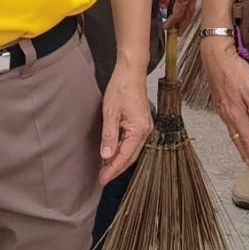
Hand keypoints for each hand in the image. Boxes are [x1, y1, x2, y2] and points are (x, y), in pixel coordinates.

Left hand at [99, 62, 153, 183]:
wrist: (131, 71)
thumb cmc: (122, 87)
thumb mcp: (110, 112)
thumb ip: (109, 135)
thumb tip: (106, 155)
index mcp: (139, 130)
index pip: (125, 156)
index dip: (113, 169)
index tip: (102, 179)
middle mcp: (146, 130)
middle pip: (130, 156)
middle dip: (116, 168)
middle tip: (102, 178)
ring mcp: (145, 126)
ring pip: (132, 150)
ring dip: (119, 159)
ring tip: (105, 168)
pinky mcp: (142, 122)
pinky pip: (133, 142)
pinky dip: (123, 149)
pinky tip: (113, 152)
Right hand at [202, 34, 248, 168]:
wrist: (215, 54)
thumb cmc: (232, 68)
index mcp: (235, 112)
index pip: (246, 137)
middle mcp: (227, 112)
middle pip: (237, 137)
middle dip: (244, 151)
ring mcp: (222, 106)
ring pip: (231, 129)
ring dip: (238, 141)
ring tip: (243, 150)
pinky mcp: (220, 99)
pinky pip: (227, 120)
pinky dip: (233, 129)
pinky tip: (234, 127)